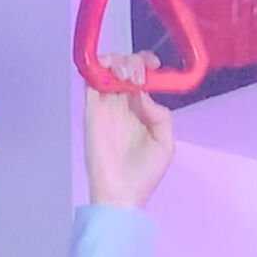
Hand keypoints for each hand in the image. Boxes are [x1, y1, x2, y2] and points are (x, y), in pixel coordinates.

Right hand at [84, 51, 174, 209]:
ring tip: (126, 76)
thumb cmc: (144, 174)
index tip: (152, 65)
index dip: (146, 63)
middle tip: (138, 76)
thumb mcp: (165, 145)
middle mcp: (123, 103)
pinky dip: (98, 69)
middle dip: (133, 62)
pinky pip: (90, 80)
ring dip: (117, 62)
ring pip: (107, 68)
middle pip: (125, 66)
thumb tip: (145, 95)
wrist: (120, 194)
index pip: (142, 76)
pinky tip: (111, 74)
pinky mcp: (91, 110)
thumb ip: (161, 117)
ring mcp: (106, 105)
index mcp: (142, 110)